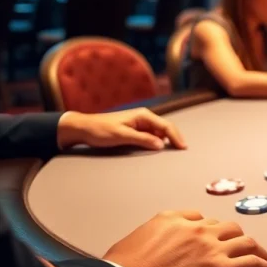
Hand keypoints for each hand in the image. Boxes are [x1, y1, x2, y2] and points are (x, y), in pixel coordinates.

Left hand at [57, 108, 185, 150]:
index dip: (176, 137)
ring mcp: (140, 124)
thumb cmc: (100, 130)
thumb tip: (160, 145)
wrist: (83, 128)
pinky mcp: (135, 130)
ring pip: (159, 132)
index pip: (166, 125)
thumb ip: (142, 139)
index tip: (182, 148)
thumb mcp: (121, 135)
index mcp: (143, 115)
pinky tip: (158, 149)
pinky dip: (157, 142)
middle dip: (174, 138)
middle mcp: (144, 117)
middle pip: (165, 128)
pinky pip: (151, 136)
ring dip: (166, 140)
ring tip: (173, 151)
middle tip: (182, 150)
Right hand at [104, 211, 266, 266]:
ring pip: (246, 241)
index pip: (199, 218)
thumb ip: (149, 239)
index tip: (213, 237)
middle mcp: (196, 229)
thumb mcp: (130, 242)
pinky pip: (252, 263)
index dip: (209, 229)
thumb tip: (148, 249)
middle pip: (227, 227)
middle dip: (234, 238)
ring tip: (263, 258)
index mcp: (172, 219)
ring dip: (257, 249)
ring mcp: (211, 247)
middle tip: (239, 247)